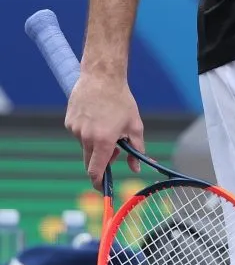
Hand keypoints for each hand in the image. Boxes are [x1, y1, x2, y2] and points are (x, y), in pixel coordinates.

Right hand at [65, 74, 144, 189]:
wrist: (102, 77)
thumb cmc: (121, 100)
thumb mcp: (135, 125)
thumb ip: (136, 149)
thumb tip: (137, 168)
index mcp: (103, 141)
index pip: (96, 171)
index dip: (99, 182)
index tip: (103, 187)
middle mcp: (86, 137)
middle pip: (90, 161)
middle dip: (102, 160)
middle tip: (114, 150)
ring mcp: (75, 129)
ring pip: (85, 146)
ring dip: (95, 143)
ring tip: (106, 123)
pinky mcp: (69, 122)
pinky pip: (78, 134)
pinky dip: (87, 131)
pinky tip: (96, 116)